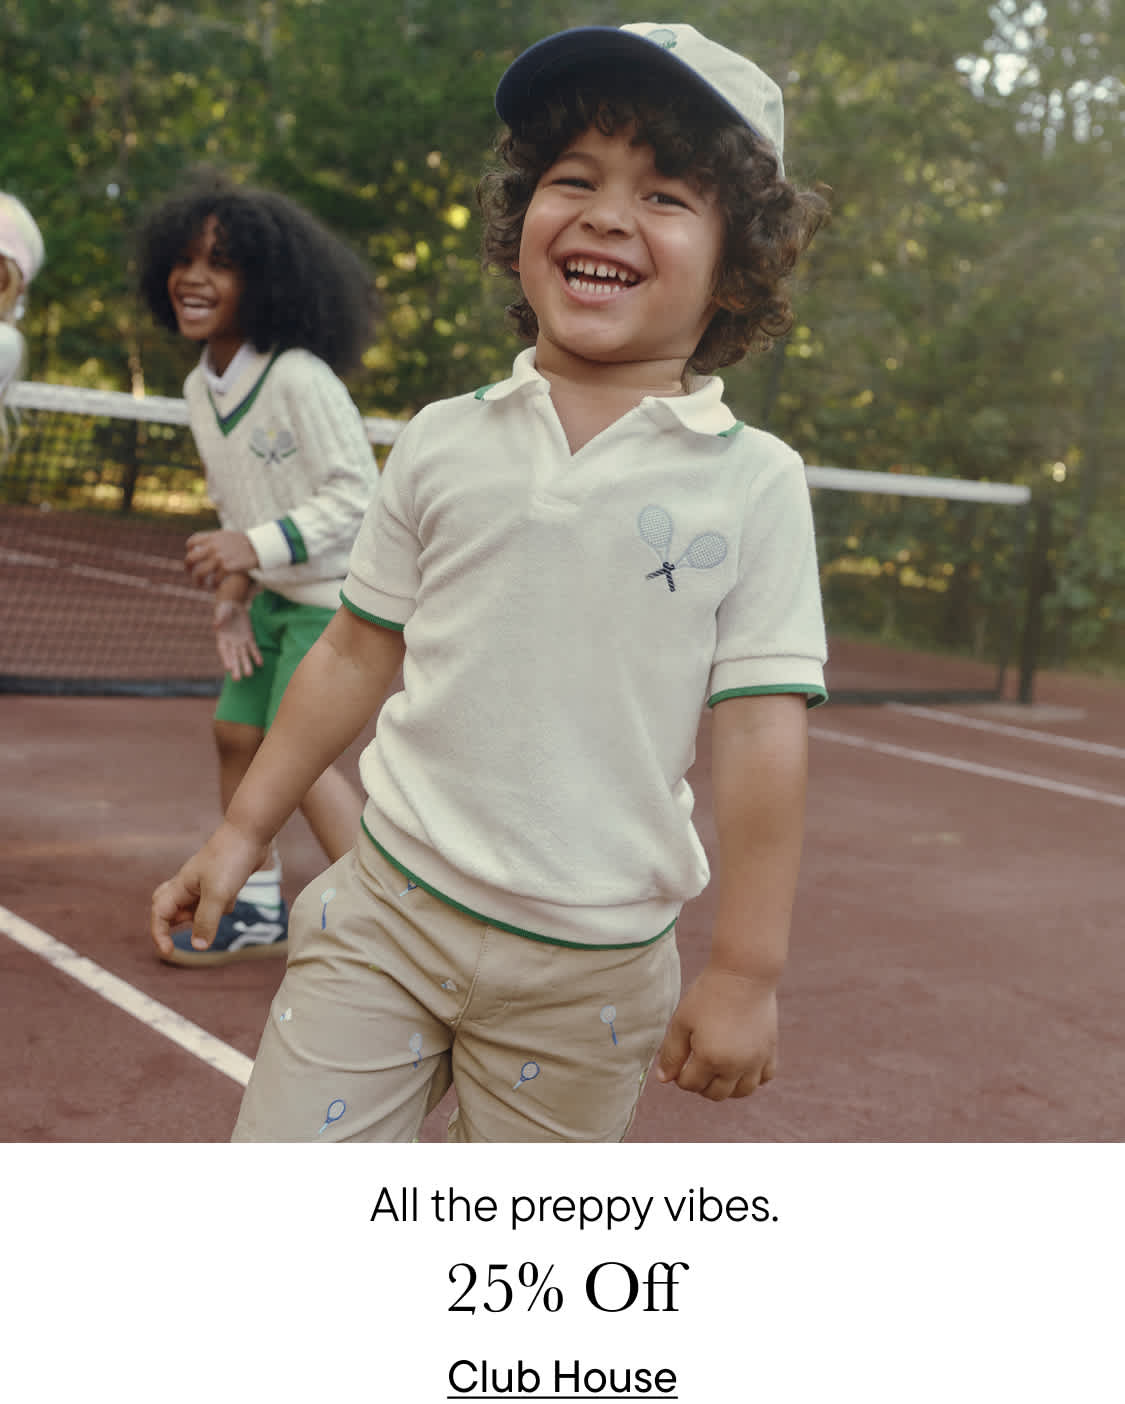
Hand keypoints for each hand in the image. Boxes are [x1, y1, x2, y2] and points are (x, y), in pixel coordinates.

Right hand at [151, 822, 266, 957]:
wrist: (251, 833)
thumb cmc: (230, 860)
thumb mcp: (218, 895)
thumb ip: (206, 921)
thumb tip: (198, 947)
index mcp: (180, 886)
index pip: (160, 914)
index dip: (159, 934)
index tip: (169, 952)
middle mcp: (188, 885)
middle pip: (171, 909)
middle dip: (177, 923)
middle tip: (195, 927)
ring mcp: (205, 883)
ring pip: (197, 908)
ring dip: (209, 914)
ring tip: (224, 899)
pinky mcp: (222, 882)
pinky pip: (216, 902)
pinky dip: (225, 904)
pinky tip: (236, 893)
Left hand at [185, 530, 258, 588]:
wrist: (259, 546)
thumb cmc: (245, 543)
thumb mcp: (226, 536)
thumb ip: (214, 540)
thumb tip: (204, 547)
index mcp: (211, 537)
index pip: (191, 543)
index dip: (189, 551)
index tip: (192, 559)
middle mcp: (212, 546)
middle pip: (191, 558)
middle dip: (188, 568)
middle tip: (190, 574)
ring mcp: (219, 557)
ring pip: (200, 572)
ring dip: (198, 581)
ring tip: (200, 585)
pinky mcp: (227, 567)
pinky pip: (214, 579)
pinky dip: (214, 585)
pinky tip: (215, 586)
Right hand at [213, 598, 262, 679]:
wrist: (234, 606)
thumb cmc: (225, 609)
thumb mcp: (222, 612)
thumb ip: (220, 619)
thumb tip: (215, 625)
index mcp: (222, 638)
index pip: (224, 651)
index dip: (225, 659)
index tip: (228, 668)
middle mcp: (231, 643)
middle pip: (233, 657)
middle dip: (235, 667)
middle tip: (236, 679)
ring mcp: (240, 642)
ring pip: (244, 655)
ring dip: (247, 664)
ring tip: (249, 675)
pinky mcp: (249, 638)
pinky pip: (253, 648)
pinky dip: (256, 656)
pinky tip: (260, 664)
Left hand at [654, 964, 778, 1100]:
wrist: (744, 974)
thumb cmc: (708, 994)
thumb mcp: (682, 1021)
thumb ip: (671, 1053)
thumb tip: (664, 1079)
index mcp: (710, 1058)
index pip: (690, 1085)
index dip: (680, 1076)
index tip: (679, 1061)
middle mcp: (736, 1066)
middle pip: (715, 1094)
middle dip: (701, 1084)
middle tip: (696, 1065)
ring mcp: (756, 1060)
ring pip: (742, 1092)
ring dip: (727, 1086)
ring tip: (717, 1068)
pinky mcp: (770, 1051)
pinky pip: (765, 1078)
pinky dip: (752, 1077)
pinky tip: (741, 1064)